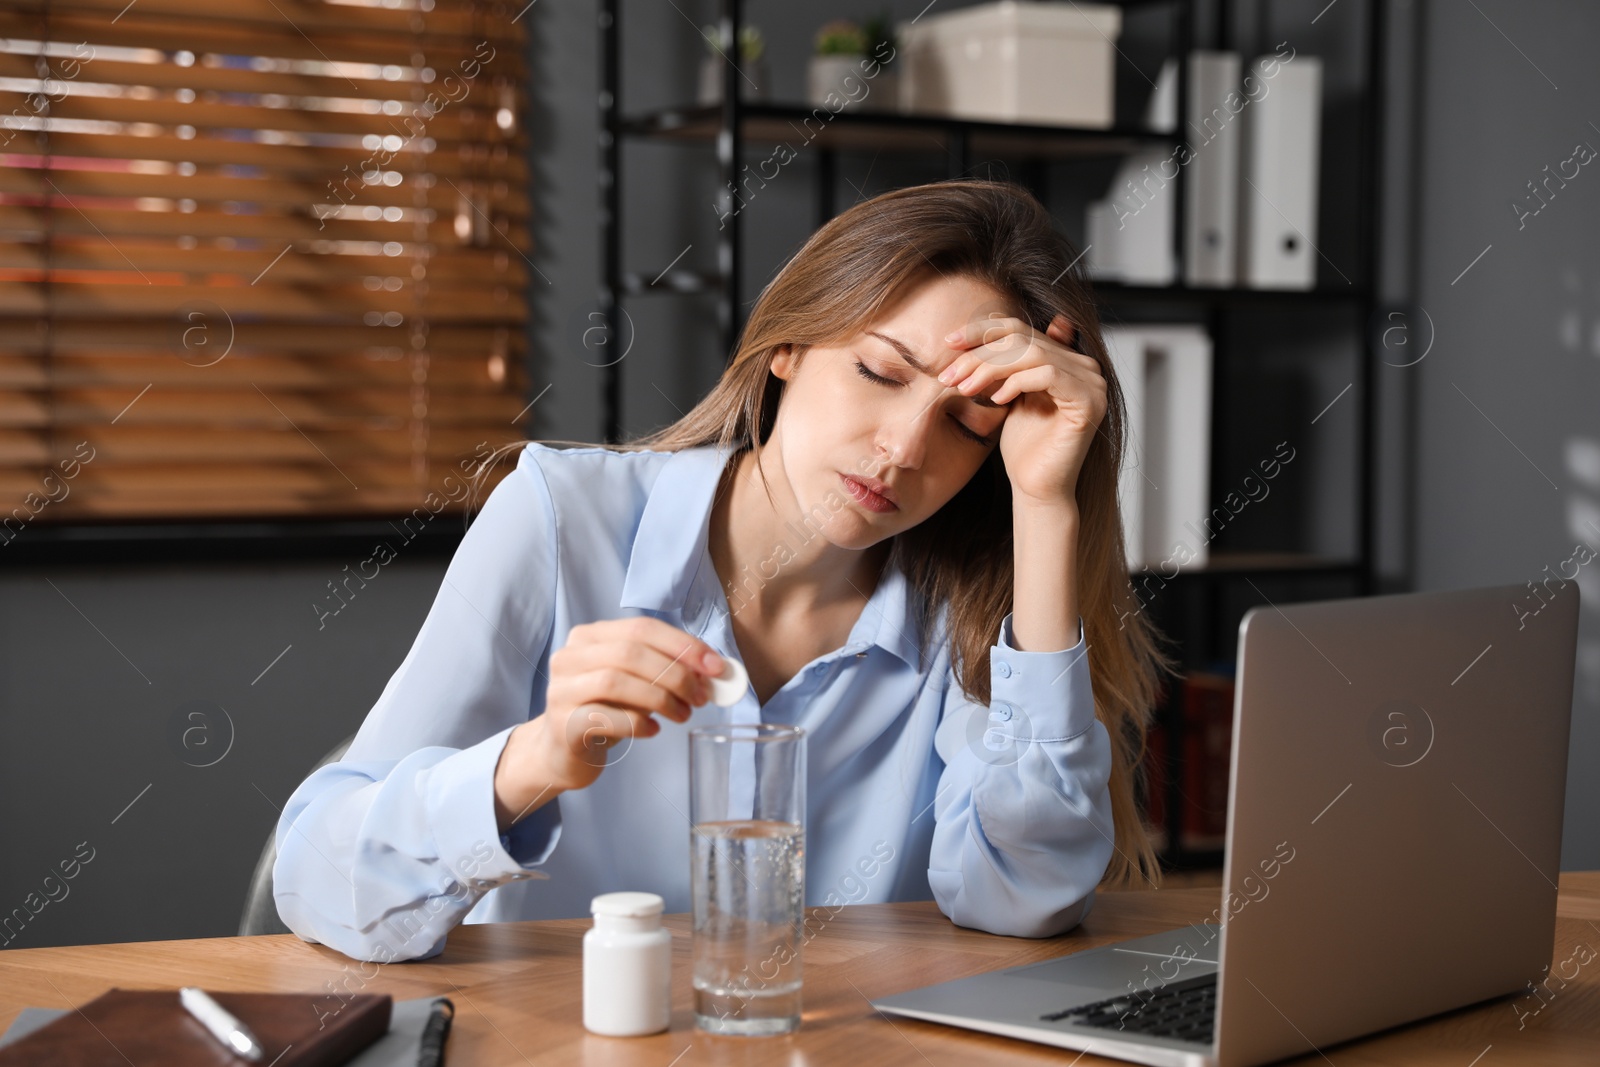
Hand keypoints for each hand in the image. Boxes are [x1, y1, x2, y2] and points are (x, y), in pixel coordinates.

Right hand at [493, 617, 724, 829]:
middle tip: (702, 697)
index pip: (642, 628)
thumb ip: (665, 670)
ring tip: (682, 715)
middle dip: (676, 673)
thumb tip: (713, 671)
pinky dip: (638, 722)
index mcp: (590, 636)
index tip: (716, 667)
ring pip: (616, 681)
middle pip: (631, 652)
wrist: (562, 751)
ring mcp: (562, 688)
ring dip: (661, 698)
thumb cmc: (605, 711)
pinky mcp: (562, 723)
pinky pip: (605, 717)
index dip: (683, 645)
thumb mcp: (634, 684)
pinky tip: (653, 730)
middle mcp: (570, 656)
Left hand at [938, 312, 1105, 506]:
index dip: (983, 330)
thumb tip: (992, 320)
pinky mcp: (1089, 401)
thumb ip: (1005, 362)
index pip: (1022, 329)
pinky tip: (997, 400)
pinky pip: (1048, 374)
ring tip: (965, 388)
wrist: (1036, 487)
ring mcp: (1092, 382)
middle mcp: (1084, 366)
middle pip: (1024, 338)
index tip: (949, 342)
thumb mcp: (1007, 393)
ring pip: (1033, 353)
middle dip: (980, 354)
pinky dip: (1017, 383)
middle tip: (949, 374)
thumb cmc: (1022, 446)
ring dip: (991, 368)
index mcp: (1066, 359)